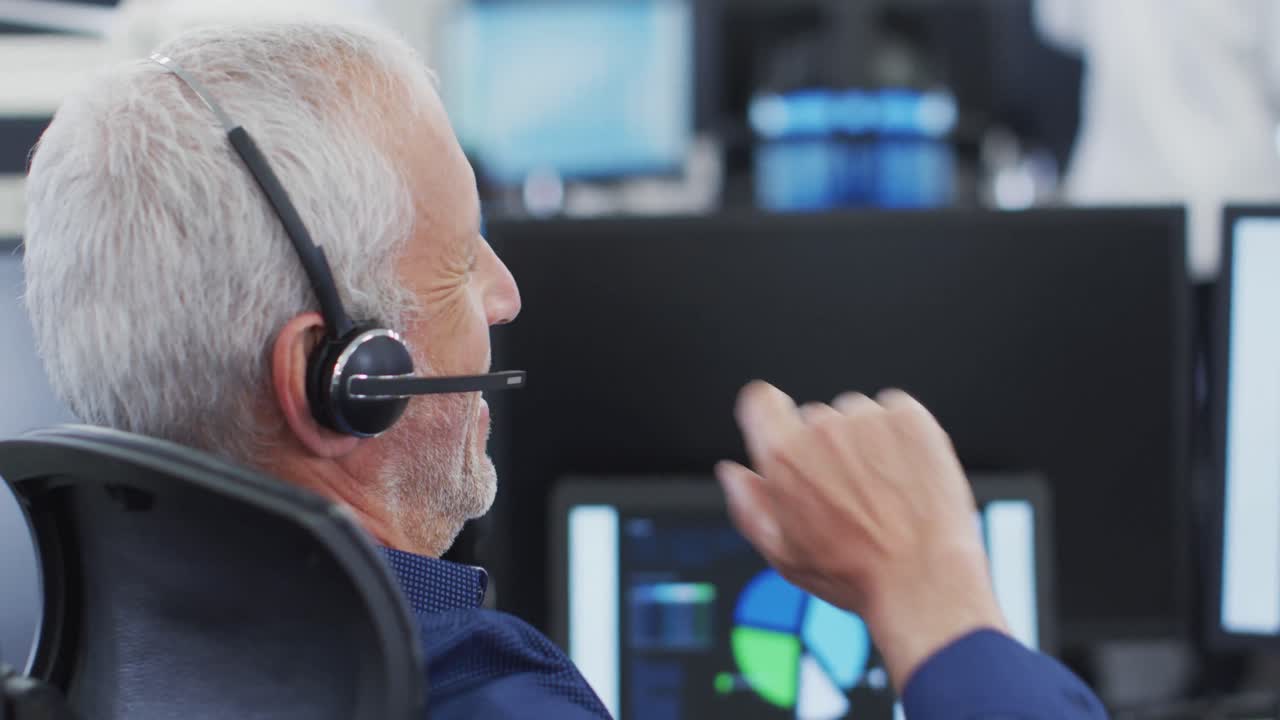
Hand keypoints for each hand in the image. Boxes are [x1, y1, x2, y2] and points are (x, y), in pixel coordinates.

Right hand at [715, 381, 1008, 689]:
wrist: (924, 579)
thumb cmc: (854, 574)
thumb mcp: (783, 553)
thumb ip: (749, 505)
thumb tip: (731, 473)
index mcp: (783, 456)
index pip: (759, 400)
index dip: (769, 414)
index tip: (783, 430)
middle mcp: (823, 428)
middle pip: (814, 418)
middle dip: (824, 448)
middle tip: (848, 495)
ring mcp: (869, 420)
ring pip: (855, 416)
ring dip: (863, 441)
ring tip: (882, 492)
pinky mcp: (910, 419)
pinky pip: (893, 412)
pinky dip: (899, 437)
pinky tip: (905, 477)